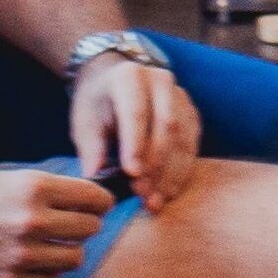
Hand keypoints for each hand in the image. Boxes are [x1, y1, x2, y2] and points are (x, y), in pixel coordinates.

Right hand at [0, 164, 118, 277]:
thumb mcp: (10, 176)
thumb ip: (48, 190)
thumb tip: (87, 201)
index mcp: (34, 187)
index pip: (94, 198)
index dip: (100, 200)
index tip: (96, 204)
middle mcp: (31, 221)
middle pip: (90, 229)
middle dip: (86, 224)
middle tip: (74, 223)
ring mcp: (20, 255)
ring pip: (74, 259)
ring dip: (67, 251)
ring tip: (52, 244)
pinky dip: (47, 274)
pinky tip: (34, 262)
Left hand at [69, 53, 202, 209]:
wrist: (116, 83)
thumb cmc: (97, 105)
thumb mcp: (85, 122)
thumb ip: (91, 148)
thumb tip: (94, 176)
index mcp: (129, 77)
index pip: (136, 112)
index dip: (136, 144)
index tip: (132, 174)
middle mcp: (160, 80)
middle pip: (165, 125)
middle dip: (155, 165)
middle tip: (143, 195)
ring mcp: (180, 95)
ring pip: (183, 138)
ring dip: (170, 173)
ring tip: (155, 201)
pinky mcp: (191, 113)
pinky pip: (192, 144)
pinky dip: (181, 171)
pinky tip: (168, 192)